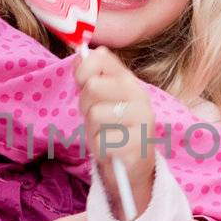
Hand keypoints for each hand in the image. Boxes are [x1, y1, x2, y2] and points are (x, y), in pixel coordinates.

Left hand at [74, 47, 154, 219]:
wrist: (131, 165)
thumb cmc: (111, 128)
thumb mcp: (98, 100)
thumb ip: (90, 77)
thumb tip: (78, 54)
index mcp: (128, 81)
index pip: (102, 58)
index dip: (83, 69)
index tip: (81, 83)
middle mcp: (139, 96)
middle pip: (93, 86)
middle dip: (85, 105)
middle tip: (95, 117)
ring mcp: (142, 120)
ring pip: (95, 115)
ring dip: (92, 130)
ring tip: (104, 134)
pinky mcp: (139, 145)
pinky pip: (102, 141)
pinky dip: (100, 149)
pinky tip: (111, 150)